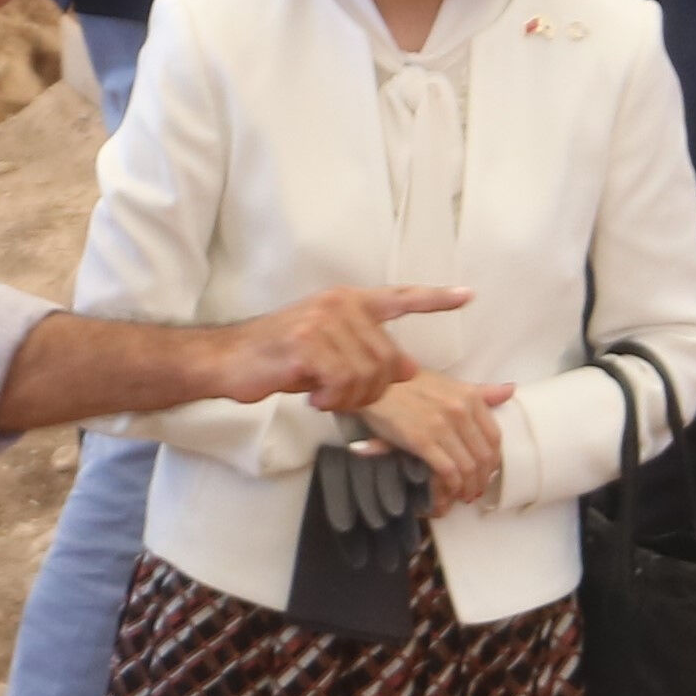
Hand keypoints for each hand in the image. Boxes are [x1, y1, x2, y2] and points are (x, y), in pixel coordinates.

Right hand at [212, 284, 462, 410]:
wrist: (227, 360)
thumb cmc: (278, 358)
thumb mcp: (329, 351)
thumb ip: (367, 353)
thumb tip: (409, 369)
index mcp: (347, 301)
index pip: (400, 297)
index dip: (435, 299)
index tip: (468, 295)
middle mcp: (339, 305)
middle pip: (388, 359)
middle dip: (372, 390)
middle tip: (341, 397)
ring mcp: (322, 322)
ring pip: (368, 374)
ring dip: (350, 398)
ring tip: (323, 396)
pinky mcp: (306, 345)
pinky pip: (343, 383)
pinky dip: (333, 400)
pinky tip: (313, 397)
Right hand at [360, 372, 505, 510]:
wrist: (375, 386)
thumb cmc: (409, 385)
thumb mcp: (448, 383)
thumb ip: (481, 391)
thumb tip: (510, 390)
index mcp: (470, 397)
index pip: (495, 437)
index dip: (493, 461)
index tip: (487, 473)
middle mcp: (459, 410)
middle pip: (483, 456)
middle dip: (482, 480)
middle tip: (475, 491)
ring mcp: (441, 425)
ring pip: (468, 467)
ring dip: (468, 488)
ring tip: (463, 495)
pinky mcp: (421, 440)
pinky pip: (448, 471)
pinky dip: (452, 487)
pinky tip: (449, 492)